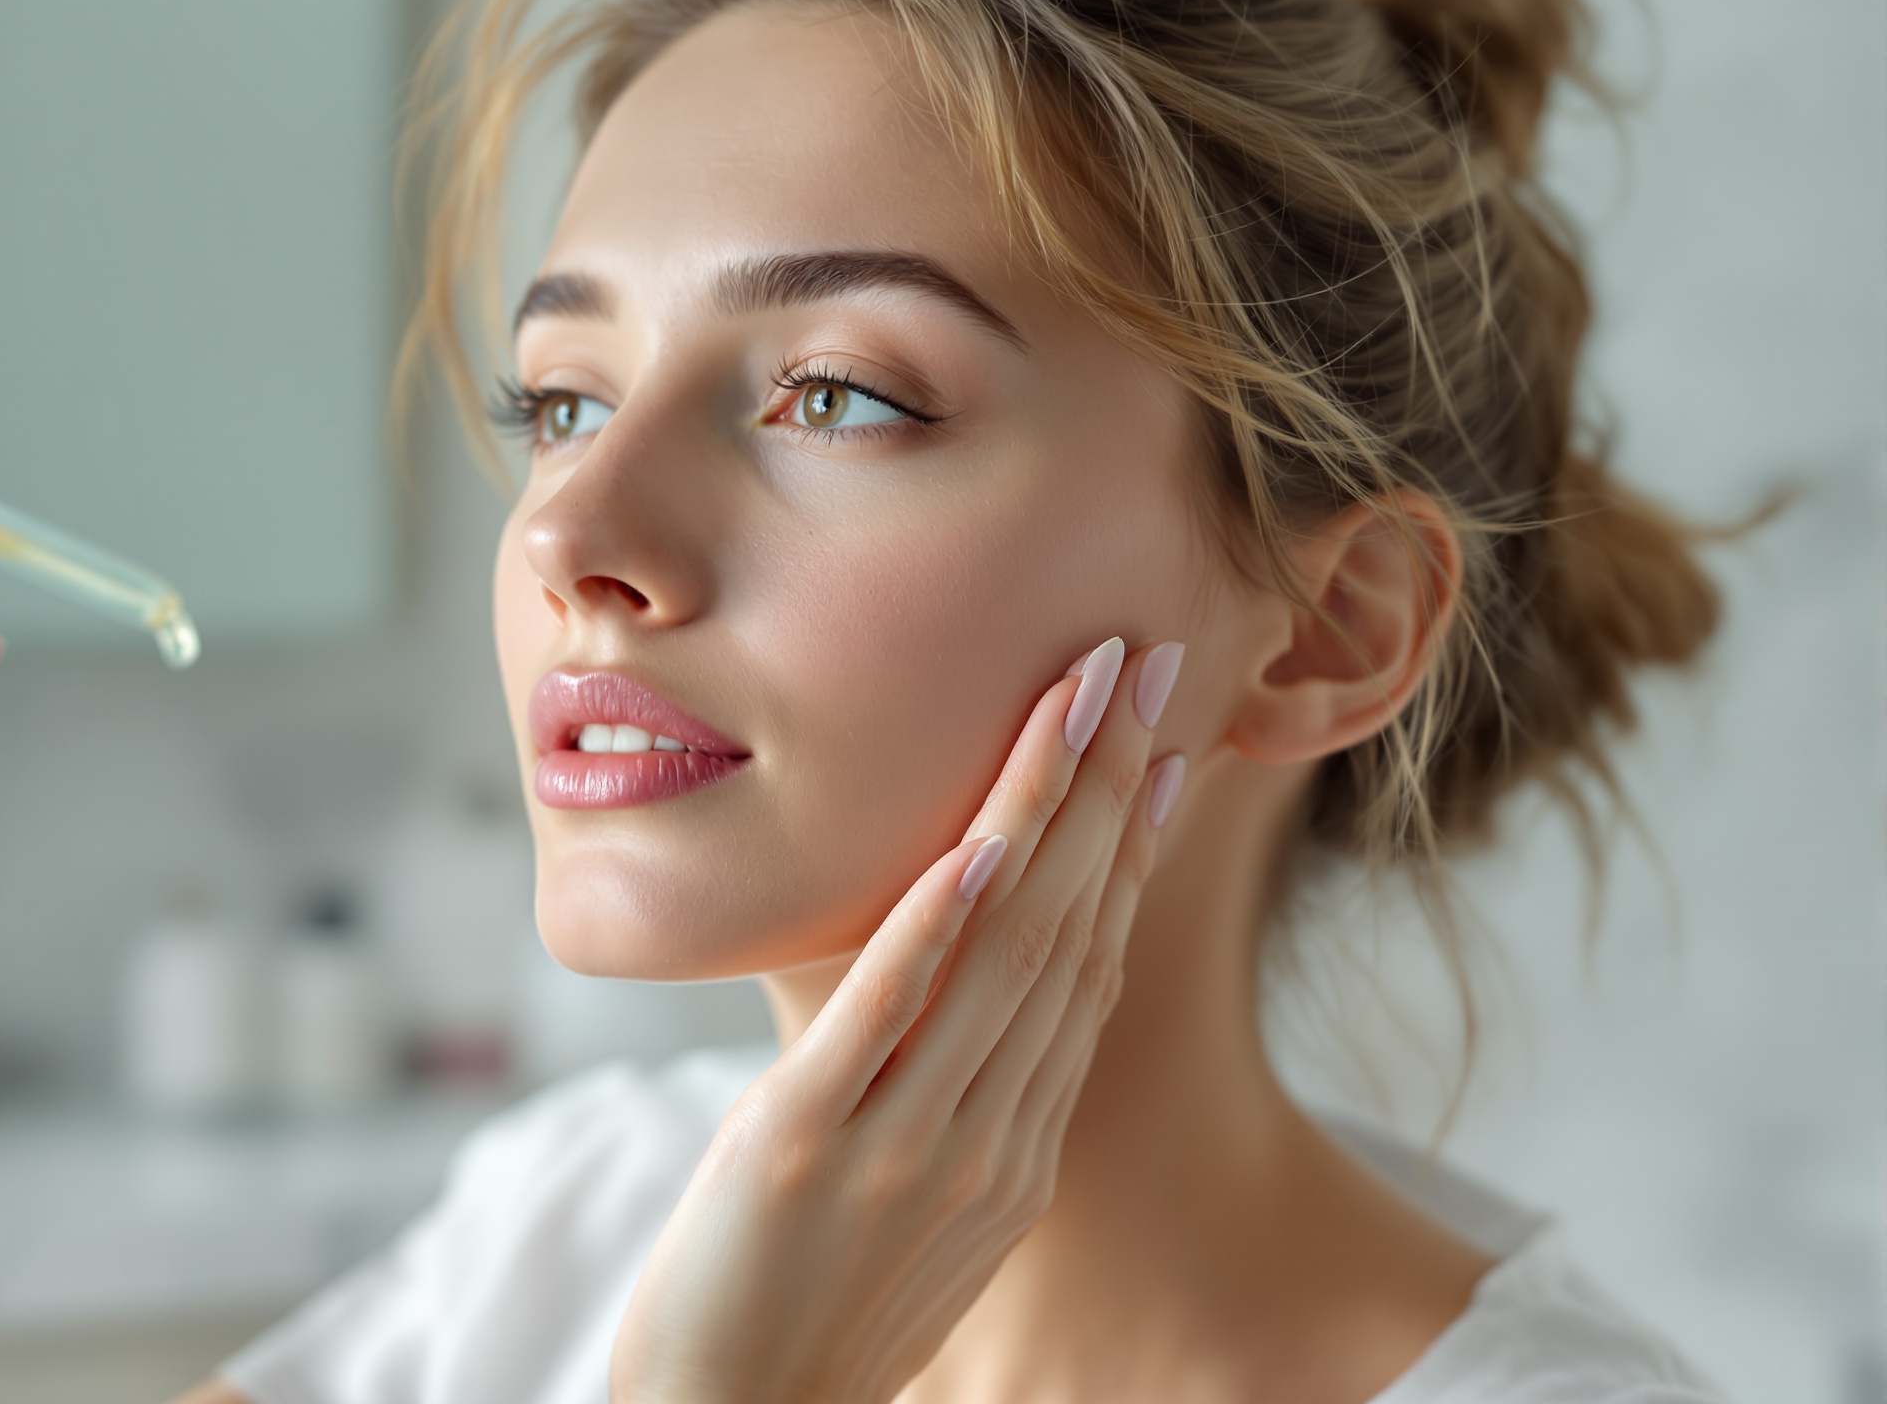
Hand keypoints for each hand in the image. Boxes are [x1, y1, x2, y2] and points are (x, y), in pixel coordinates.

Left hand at [611, 638, 1185, 1403]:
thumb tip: (947, 991)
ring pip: (1001, 955)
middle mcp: (987, 1140)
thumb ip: (944, 1095)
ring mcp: (905, 1147)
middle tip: (1143, 662)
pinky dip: (937, 925)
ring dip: (1045, 813)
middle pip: (1069, 936)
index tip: (1160, 744)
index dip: (1128, 847)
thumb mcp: (907, 1195)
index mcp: (1015, 1148)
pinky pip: (887, 1020)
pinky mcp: (804, 1147)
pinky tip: (977, 843)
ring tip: (1080, 697)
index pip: (1090, 967)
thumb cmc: (802, 1301)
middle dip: (1110, 790)